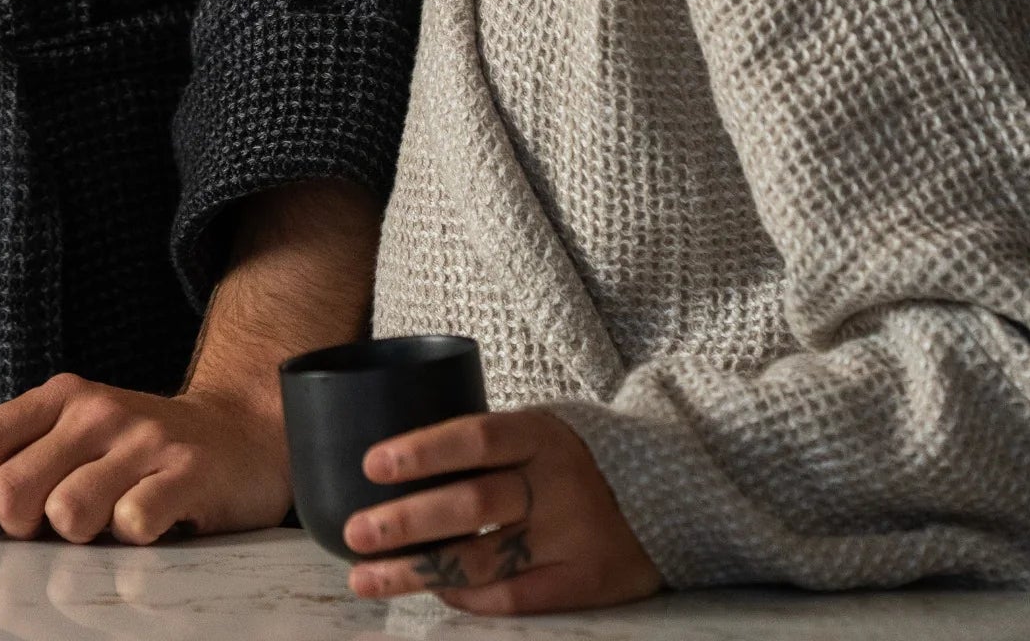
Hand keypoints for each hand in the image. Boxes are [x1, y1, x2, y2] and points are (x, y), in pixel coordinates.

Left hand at [0, 372, 291, 544]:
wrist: (240, 433)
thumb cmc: (140, 451)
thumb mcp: (76, 438)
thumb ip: (21, 464)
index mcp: (60, 398)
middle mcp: (96, 410)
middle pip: (11, 490)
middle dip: (22, 529)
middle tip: (56, 529)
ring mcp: (143, 439)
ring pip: (68, 513)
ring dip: (81, 538)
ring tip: (108, 524)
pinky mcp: (187, 472)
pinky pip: (133, 525)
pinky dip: (133, 542)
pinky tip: (150, 523)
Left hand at [342, 407, 660, 614]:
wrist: (674, 493)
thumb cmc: (578, 459)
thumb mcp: (542, 432)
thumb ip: (488, 446)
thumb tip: (399, 461)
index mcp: (542, 434)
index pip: (475, 437)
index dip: (422, 450)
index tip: (371, 464)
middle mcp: (558, 484)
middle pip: (472, 503)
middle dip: (406, 521)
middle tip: (354, 532)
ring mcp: (573, 536)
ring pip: (484, 558)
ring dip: (419, 570)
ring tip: (368, 577)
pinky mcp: (586, 582)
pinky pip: (516, 596)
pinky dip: (468, 597)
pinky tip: (433, 593)